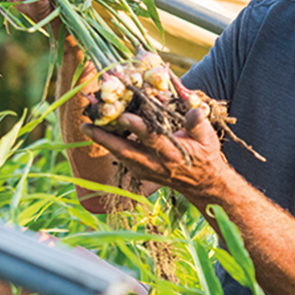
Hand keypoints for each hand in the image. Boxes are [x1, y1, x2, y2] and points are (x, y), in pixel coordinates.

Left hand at [81, 104, 228, 202]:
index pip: (153, 139)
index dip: (138, 128)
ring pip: (120, 155)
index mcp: (173, 154)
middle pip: (126, 151)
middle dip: (105, 139)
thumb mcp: (207, 137)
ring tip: (87, 127)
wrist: (203, 184)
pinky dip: (111, 146)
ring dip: (103, 142)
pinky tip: (101, 133)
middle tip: (86, 126)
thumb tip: (194, 110)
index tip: (124, 116)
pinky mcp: (141, 172)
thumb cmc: (206, 155)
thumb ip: (198, 123)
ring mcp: (146, 170)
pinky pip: (122, 158)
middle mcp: (156, 164)